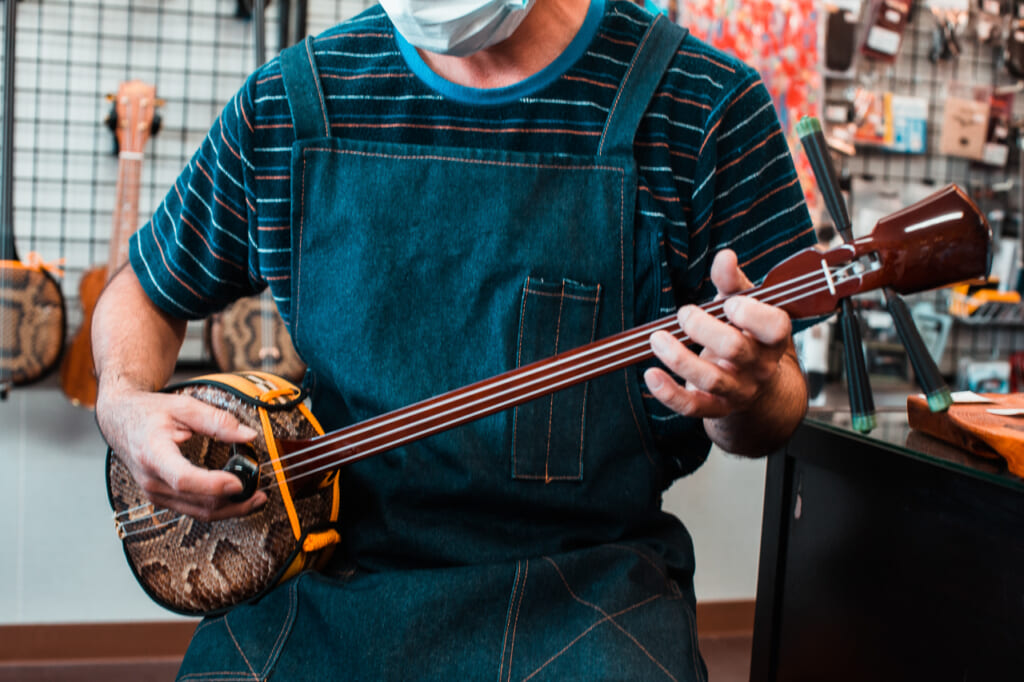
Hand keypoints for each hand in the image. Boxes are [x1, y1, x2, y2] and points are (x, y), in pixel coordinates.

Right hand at [97, 383, 267, 521]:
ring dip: (230, 509)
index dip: (213, 484)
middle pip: (196, 502)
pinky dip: (217, 507)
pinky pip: (193, 510)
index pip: (183, 478)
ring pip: (198, 512)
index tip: (239, 482)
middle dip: (233, 501)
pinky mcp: (161, 498)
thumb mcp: (183, 407)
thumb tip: (248, 435)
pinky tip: (237, 499)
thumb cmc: (148, 413)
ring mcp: (155, 493)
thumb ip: (217, 421)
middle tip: (261, 491)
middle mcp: (151, 480)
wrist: (120, 421)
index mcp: (153, 454)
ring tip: (256, 498)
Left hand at [644, 249, 792, 419]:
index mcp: (772, 338)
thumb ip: (733, 283)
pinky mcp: (717, 408)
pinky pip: (693, 406)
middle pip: (734, 349)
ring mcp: (739, 391)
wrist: (760, 392)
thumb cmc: (748, 338)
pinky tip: (651, 375)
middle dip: (703, 328)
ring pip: (711, 379)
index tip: (728, 303)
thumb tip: (725, 256)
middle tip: (684, 314)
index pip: (775, 327)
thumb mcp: (746, 309)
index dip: (752, 314)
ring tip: (657, 338)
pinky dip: (669, 393)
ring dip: (679, 357)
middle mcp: (760, 367)